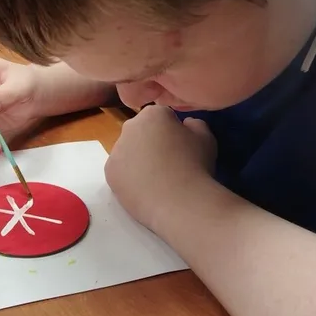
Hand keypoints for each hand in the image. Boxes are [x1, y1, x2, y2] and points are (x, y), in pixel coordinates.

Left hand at [105, 105, 216, 231]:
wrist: (179, 201)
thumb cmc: (195, 165)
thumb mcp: (206, 138)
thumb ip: (195, 124)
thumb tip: (185, 124)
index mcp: (152, 114)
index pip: (161, 116)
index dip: (173, 130)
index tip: (181, 145)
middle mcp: (129, 127)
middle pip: (141, 131)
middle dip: (151, 142)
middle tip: (169, 162)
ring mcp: (116, 150)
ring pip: (128, 151)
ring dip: (139, 160)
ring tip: (157, 179)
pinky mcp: (109, 172)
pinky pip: (121, 171)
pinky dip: (130, 177)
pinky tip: (145, 188)